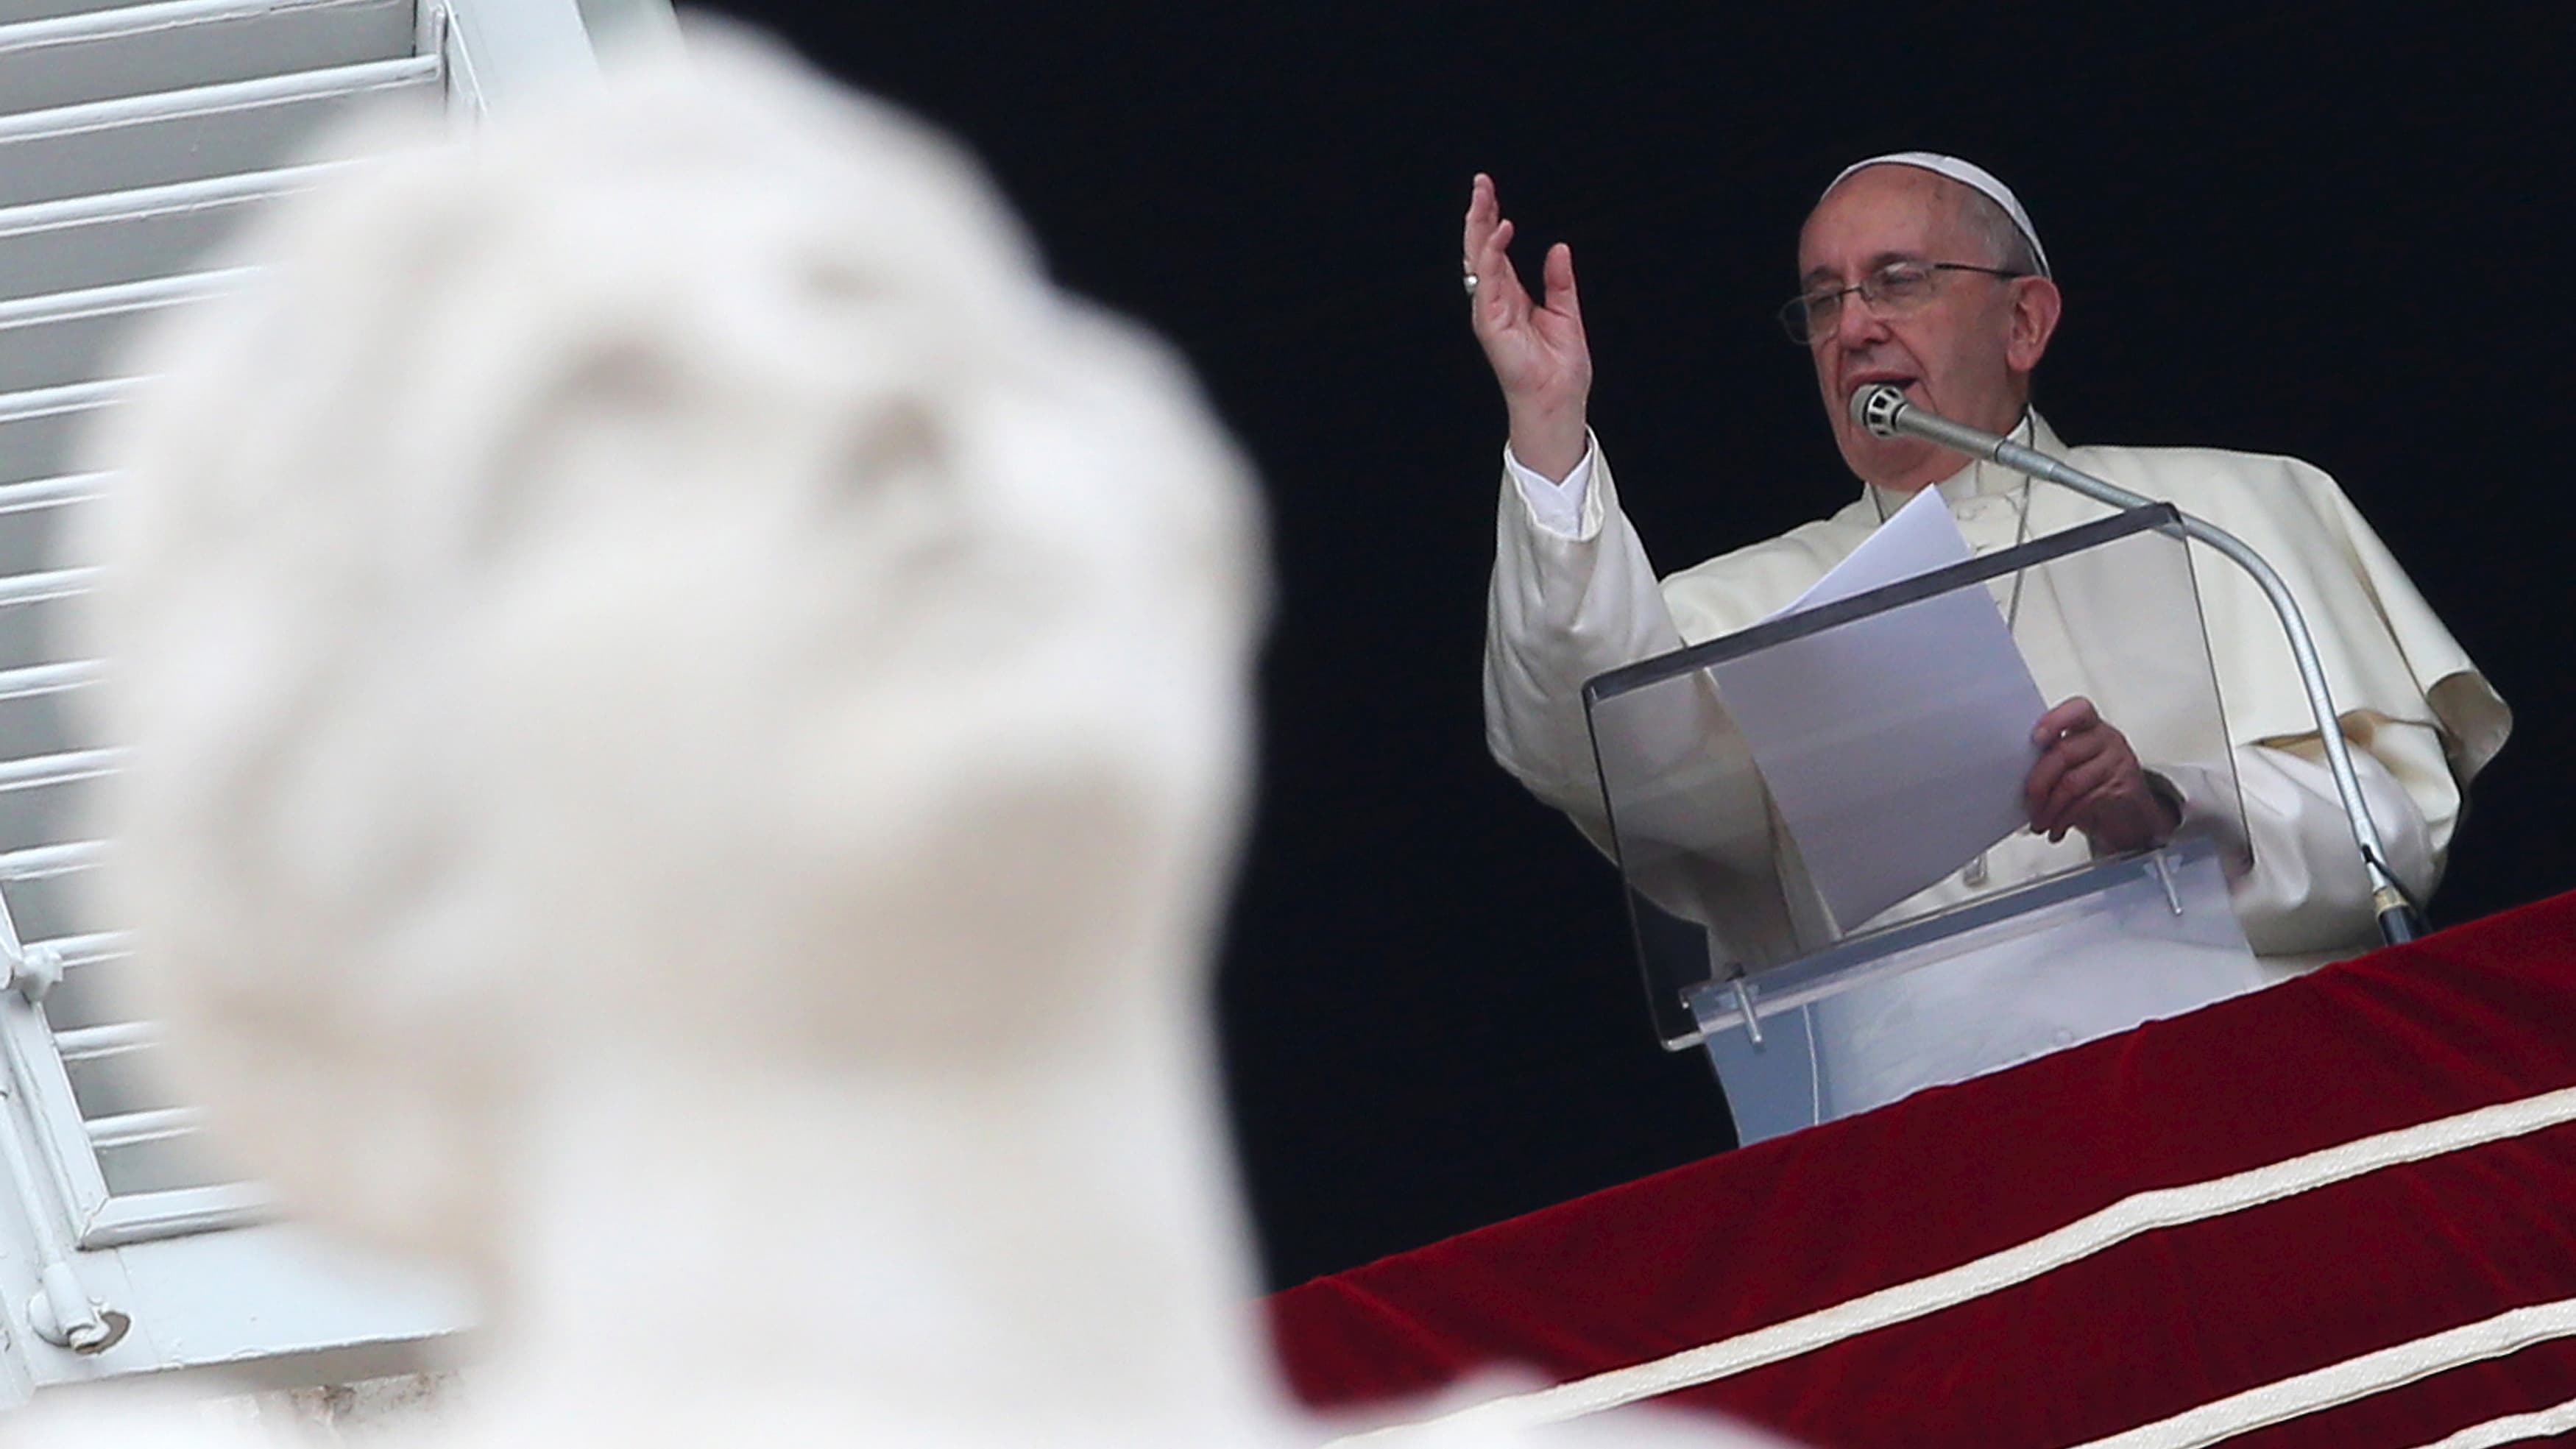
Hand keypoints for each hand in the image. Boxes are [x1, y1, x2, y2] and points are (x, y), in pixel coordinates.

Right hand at [1464, 173, 1590, 478]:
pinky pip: (1487, 281)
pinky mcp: (1491, 323)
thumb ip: (1559, 280)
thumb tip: (1557, 247)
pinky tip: (1500, 231)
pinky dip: (1492, 254)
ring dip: (1480, 225)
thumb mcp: (1566, 312)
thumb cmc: (1559, 368)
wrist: (1559, 401)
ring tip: (1484, 196)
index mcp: (1511, 296)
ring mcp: (1490, 311)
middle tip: (1481, 182)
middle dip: (1479, 213)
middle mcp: (1495, 300)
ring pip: (1477, 259)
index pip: (1496, 250)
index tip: (1490, 191)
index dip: (1492, 219)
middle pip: (1481, 248)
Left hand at [2024, 697, 2179, 852]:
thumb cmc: (2093, 789)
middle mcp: (2106, 740)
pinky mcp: (2124, 788)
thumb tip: (2013, 776)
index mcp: (2088, 727)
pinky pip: (2085, 803)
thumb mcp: (2071, 768)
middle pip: (2063, 753)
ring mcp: (2118, 762)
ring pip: (2071, 782)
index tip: (2035, 738)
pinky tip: (2056, 828)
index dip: (2055, 721)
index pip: (2077, 710)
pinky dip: (2063, 819)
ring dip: (2048, 808)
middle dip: (2037, 784)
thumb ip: (2050, 761)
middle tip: (2028, 805)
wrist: (2131, 818)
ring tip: (2039, 822)